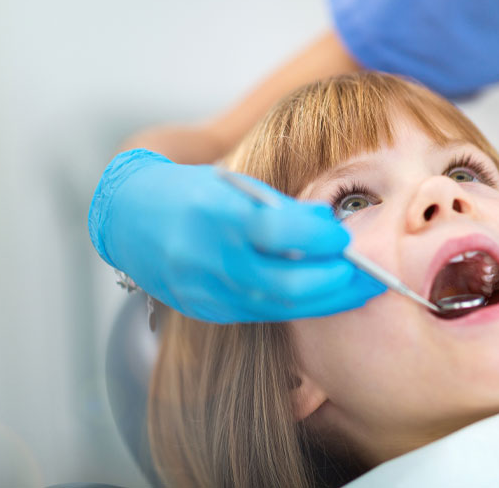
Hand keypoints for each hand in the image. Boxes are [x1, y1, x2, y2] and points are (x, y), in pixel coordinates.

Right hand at [88, 149, 385, 322]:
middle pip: (283, 286)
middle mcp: (206, 258)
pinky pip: (261, 313)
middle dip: (335, 283)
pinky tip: (323, 295)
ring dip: (326, 300)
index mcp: (212, 214)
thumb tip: (330, 229)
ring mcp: (204, 291)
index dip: (318, 238)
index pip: (275, 232)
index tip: (344, 237)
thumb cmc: (190, 191)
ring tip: (359, 288)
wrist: (130, 219)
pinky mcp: (206, 310)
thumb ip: (281, 210)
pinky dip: (297, 306)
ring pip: (277, 307)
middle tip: (368, 274)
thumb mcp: (233, 185)